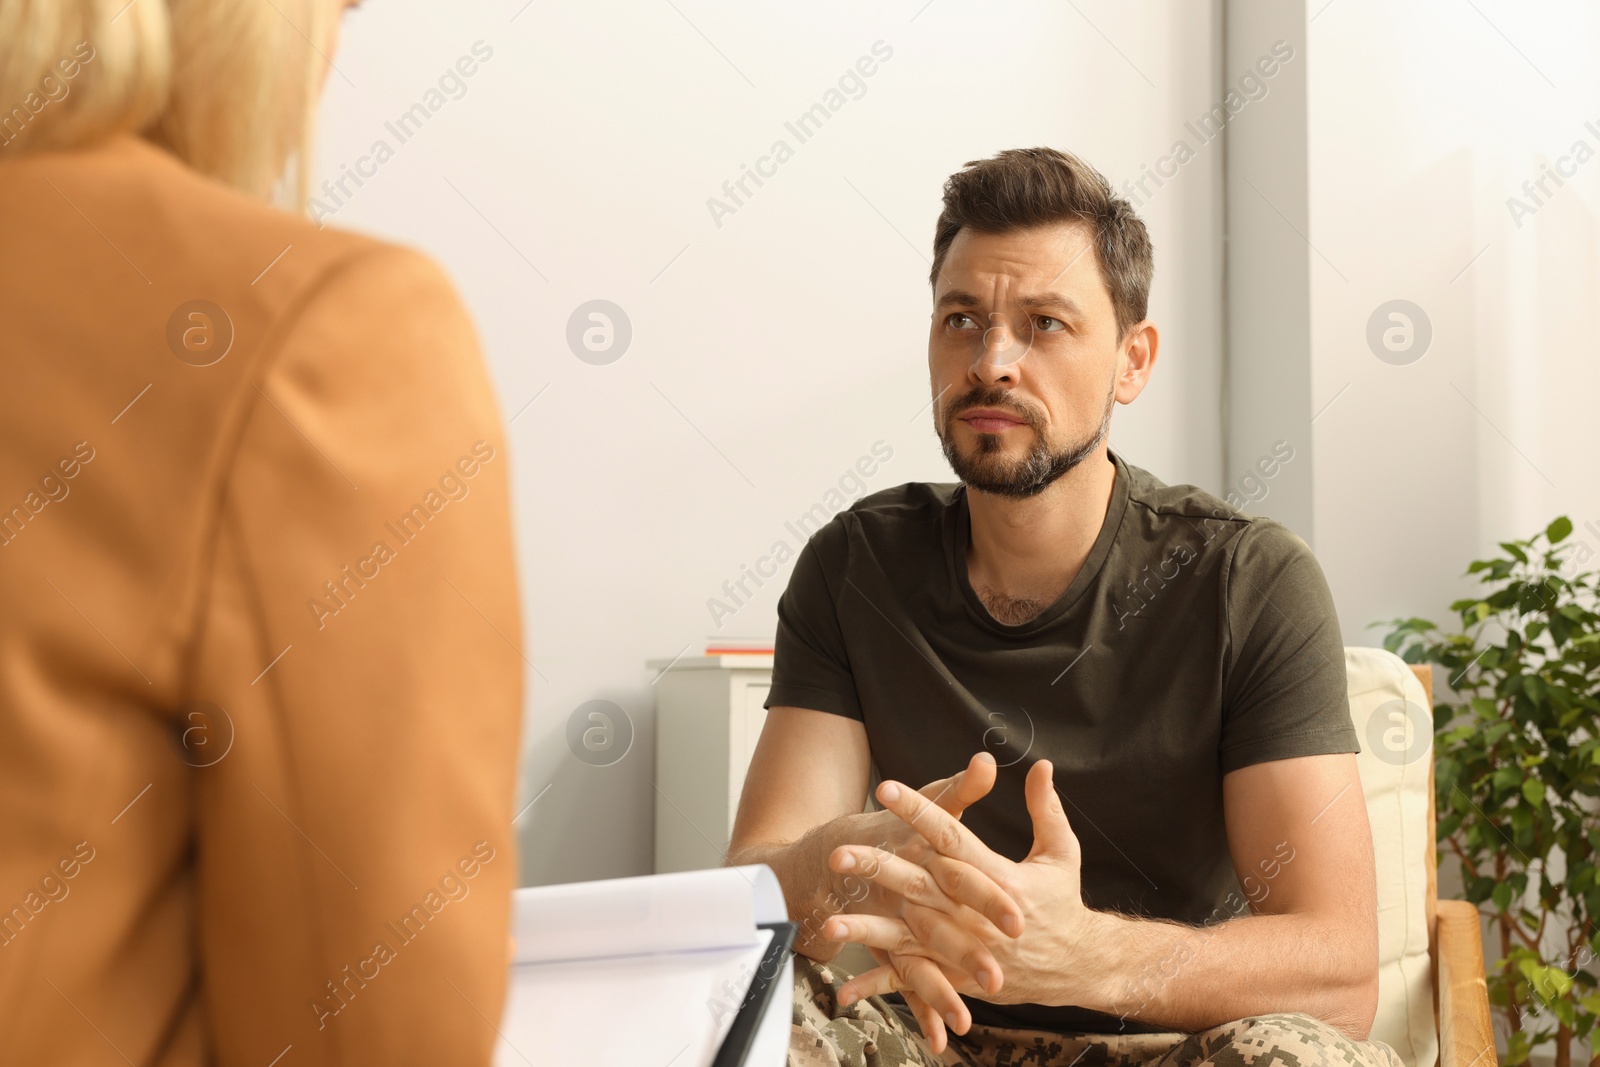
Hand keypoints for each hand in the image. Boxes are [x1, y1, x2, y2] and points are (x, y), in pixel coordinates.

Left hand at [828, 760, 1101, 1047]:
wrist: (1078, 967)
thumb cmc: (1064, 904)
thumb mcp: (1062, 854)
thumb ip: (1045, 809)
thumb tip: (1041, 764)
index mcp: (999, 879)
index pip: (950, 837)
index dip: (919, 812)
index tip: (887, 788)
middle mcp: (975, 914)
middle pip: (919, 885)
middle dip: (878, 867)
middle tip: (839, 851)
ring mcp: (963, 948)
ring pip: (908, 936)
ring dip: (868, 931)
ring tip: (831, 923)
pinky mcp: (958, 976)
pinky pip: (914, 980)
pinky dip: (881, 984)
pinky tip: (846, 989)